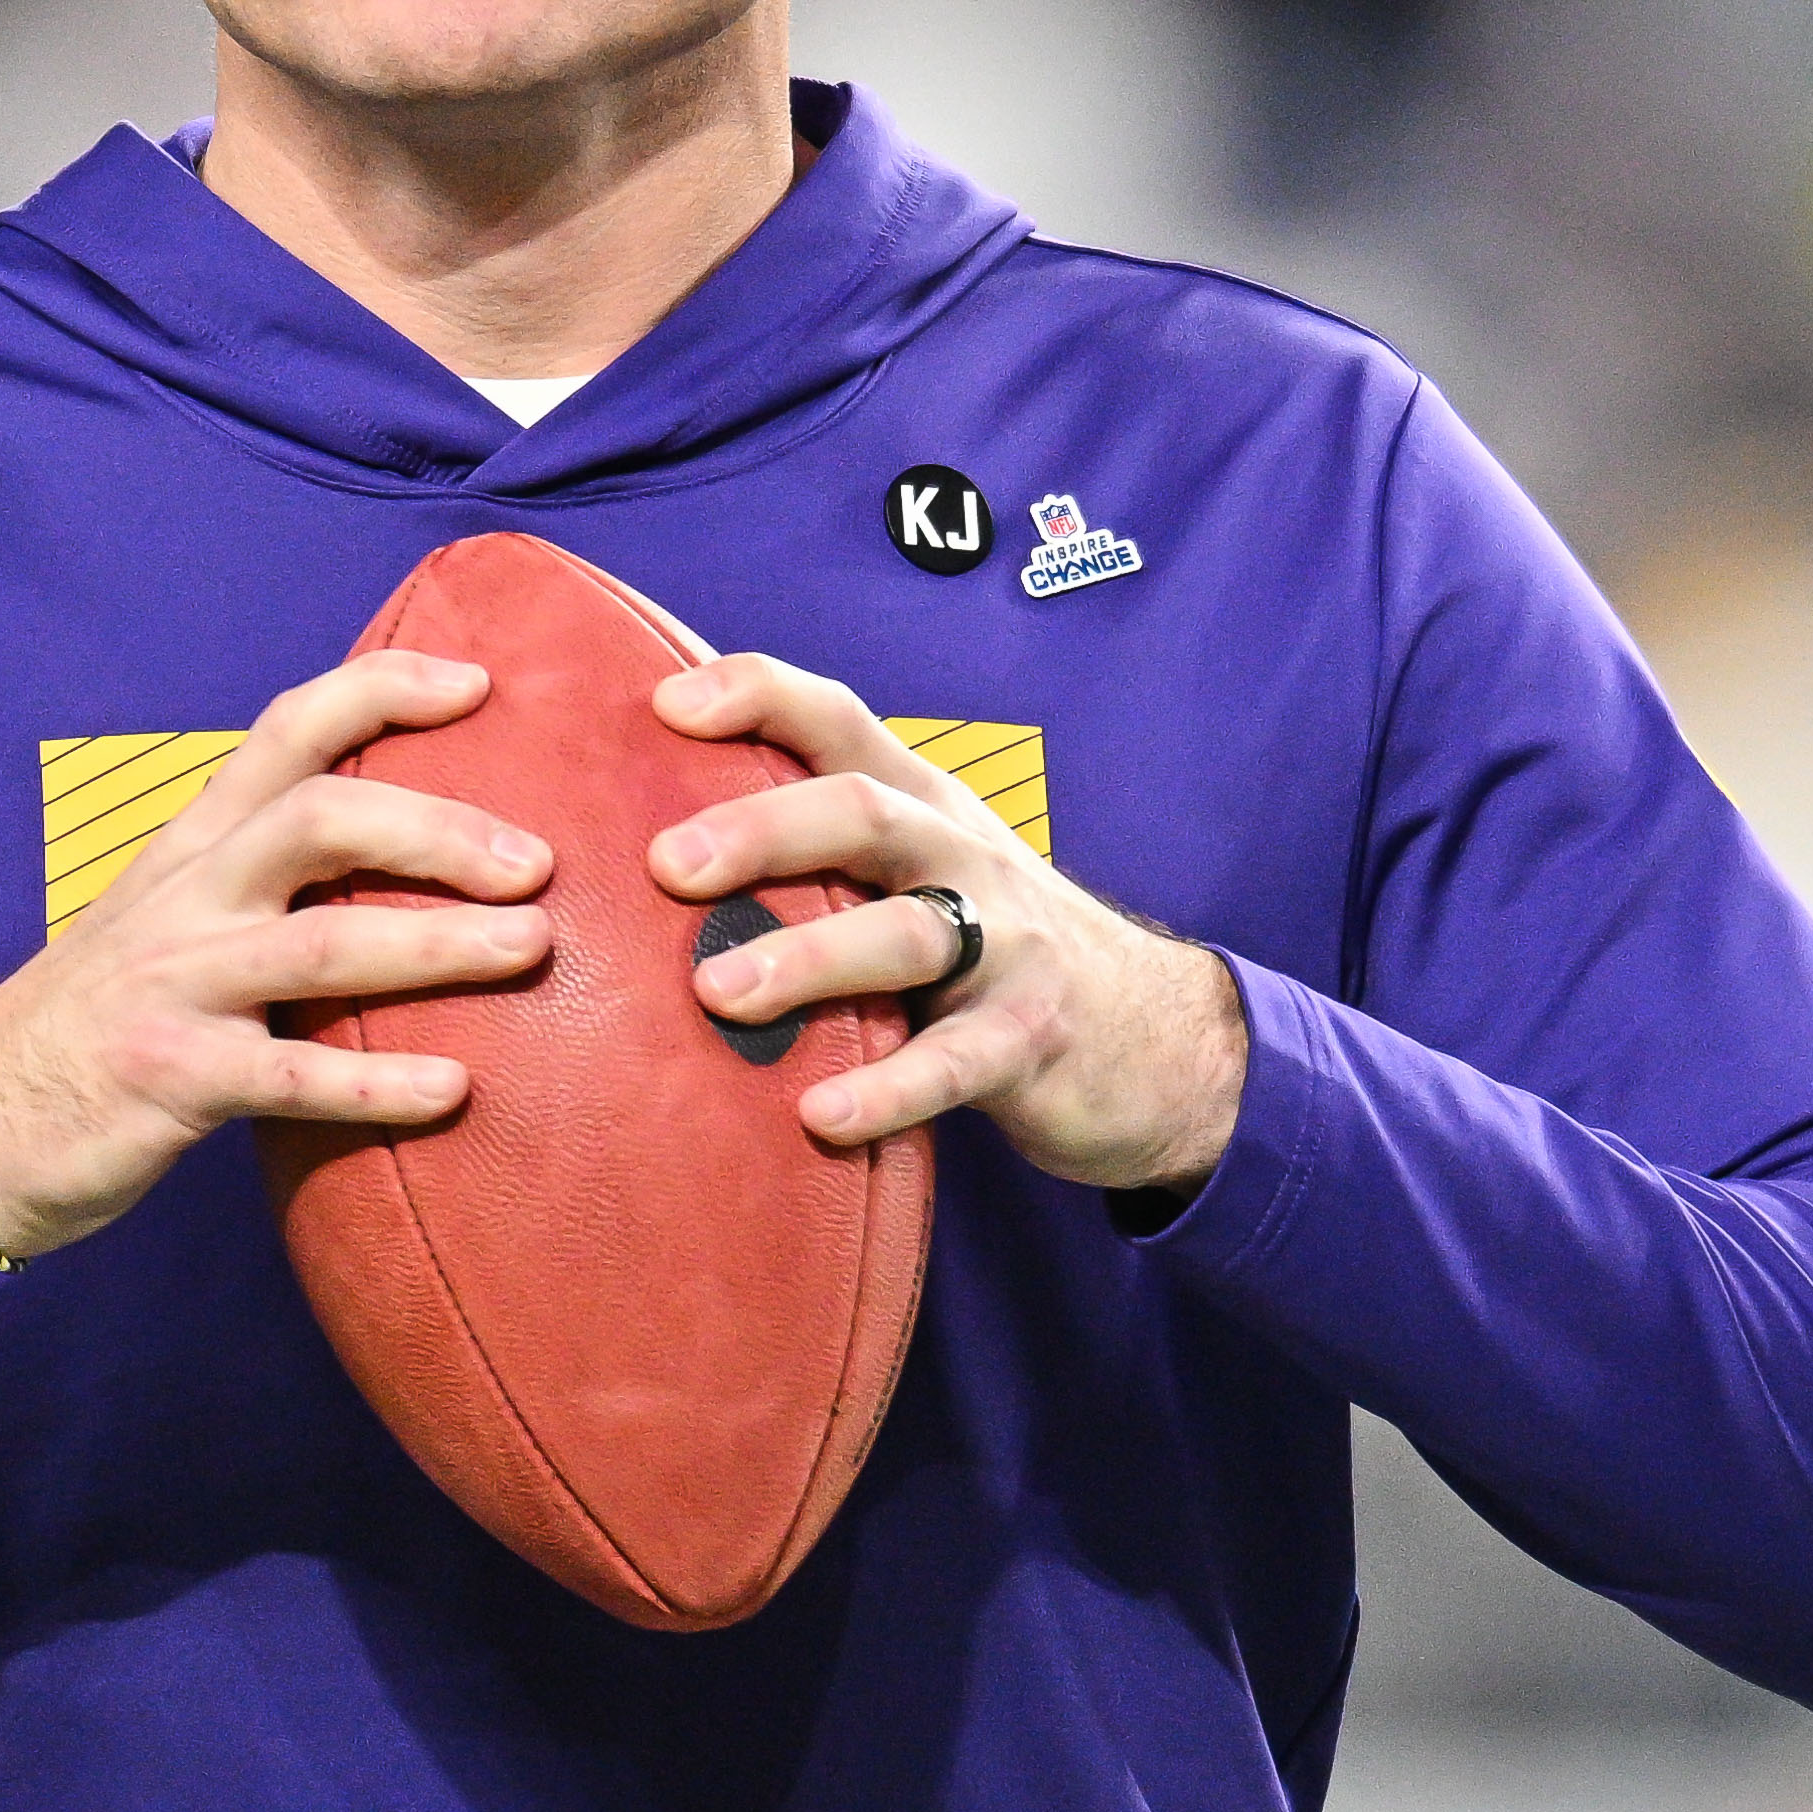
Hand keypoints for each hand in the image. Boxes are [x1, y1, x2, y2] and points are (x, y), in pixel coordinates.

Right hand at [0, 651, 546, 1295]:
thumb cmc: (97, 1020)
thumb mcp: (167, 918)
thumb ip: (263, 881)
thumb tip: (404, 855)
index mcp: (195, 846)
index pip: (289, 729)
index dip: (383, 689)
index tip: (479, 682)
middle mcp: (187, 898)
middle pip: (322, 818)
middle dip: (438, 828)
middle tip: (537, 861)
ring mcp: (177, 987)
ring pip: (323, 946)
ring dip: (438, 944)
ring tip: (532, 949)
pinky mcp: (172, 1080)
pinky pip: (292, 1079)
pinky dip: (379, 1085)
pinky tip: (456, 1091)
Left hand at [645, 654, 1245, 1196]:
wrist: (1160, 1041)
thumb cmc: (996, 950)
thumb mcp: (923, 875)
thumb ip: (822, 854)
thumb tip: (652, 847)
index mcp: (924, 806)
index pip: (840, 722)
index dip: (758, 695)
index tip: (664, 704)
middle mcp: (963, 858)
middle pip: (863, 814)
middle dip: (761, 830)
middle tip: (665, 865)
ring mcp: (1006, 947)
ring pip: (904, 935)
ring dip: (807, 957)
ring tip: (716, 992)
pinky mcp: (1029, 1042)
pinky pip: (953, 1063)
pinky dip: (886, 1091)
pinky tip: (819, 1116)